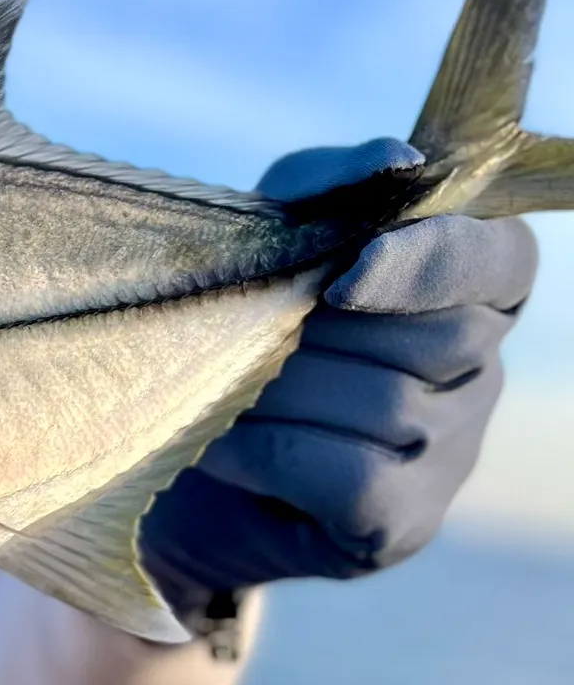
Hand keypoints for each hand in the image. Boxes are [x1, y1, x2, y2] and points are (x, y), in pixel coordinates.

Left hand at [141, 138, 538, 620]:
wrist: (181, 448)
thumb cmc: (243, 321)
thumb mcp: (273, 235)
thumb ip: (330, 186)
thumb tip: (398, 162)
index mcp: (468, 289)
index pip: (503, 260)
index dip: (435, 263)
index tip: (346, 274)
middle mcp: (482, 373)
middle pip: (436, 337)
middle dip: (322, 331)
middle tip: (248, 332)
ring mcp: (453, 456)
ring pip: (386, 404)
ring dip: (281, 388)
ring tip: (224, 384)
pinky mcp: (402, 522)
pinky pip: (351, 474)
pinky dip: (270, 450)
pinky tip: (225, 442)